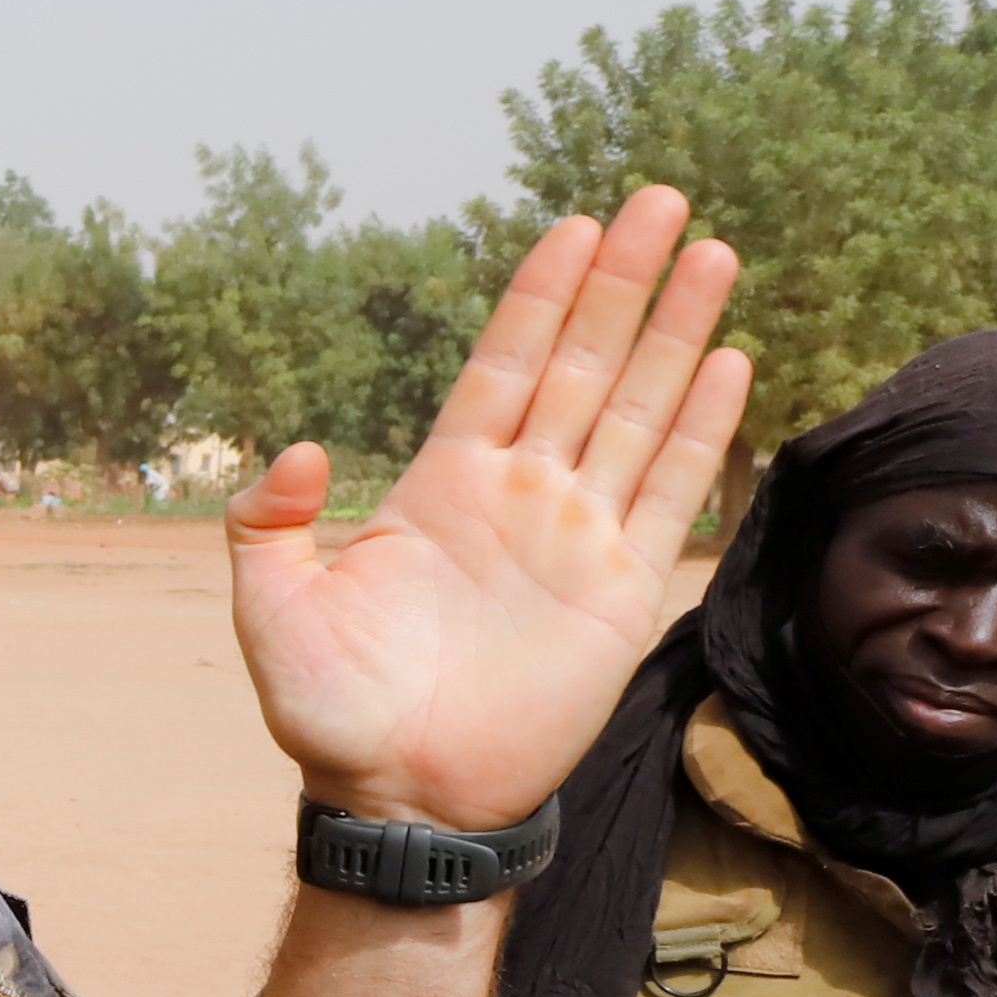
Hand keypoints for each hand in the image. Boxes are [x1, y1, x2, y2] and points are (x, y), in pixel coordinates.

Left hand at [227, 189, 752, 832]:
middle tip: (660, 198)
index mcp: (442, 486)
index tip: (573, 224)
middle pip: (585, 364)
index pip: (503, 365)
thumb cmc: (332, 712)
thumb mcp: (272, 609)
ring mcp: (577, 538)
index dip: (539, 295)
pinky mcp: (623, 593)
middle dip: (622, 283)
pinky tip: (728, 362)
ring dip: (676, 333)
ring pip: (640, 411)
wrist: (401, 798)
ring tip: (710, 250)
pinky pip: (671, 496)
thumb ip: (268, 524)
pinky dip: (702, 431)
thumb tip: (297, 449)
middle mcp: (520, 496)